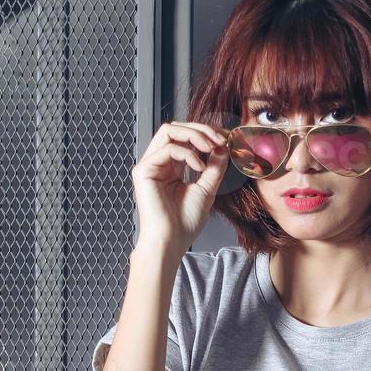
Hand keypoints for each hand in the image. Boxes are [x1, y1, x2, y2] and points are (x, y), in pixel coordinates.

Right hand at [132, 121, 230, 254]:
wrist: (171, 242)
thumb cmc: (185, 223)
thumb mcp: (207, 188)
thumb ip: (214, 167)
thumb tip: (223, 146)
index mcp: (171, 167)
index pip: (185, 138)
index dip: (206, 133)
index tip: (227, 139)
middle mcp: (158, 163)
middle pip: (176, 128)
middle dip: (201, 129)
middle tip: (221, 139)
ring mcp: (149, 165)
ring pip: (169, 130)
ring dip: (195, 135)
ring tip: (211, 147)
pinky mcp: (144, 170)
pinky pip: (167, 148)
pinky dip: (188, 154)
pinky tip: (199, 168)